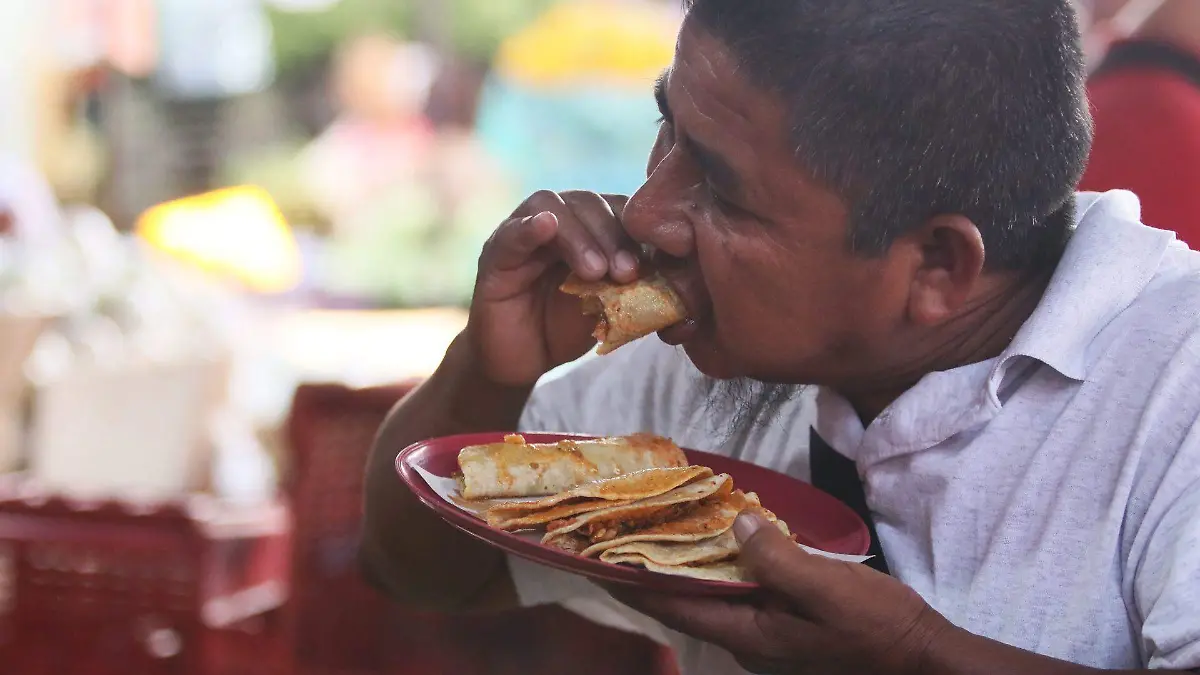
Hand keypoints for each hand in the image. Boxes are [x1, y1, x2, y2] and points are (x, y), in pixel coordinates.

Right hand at [467, 190, 640, 385]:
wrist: (523, 360)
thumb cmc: (568, 327)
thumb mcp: (612, 304)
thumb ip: (639, 285)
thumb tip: (683, 279)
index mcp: (589, 225)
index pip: (617, 207)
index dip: (637, 231)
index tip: (655, 265)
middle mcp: (557, 219)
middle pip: (588, 202)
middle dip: (612, 235)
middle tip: (627, 272)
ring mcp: (523, 231)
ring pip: (553, 207)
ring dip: (579, 236)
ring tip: (596, 272)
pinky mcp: (495, 254)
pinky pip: (512, 232)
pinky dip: (530, 226)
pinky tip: (546, 226)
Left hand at [608, 513, 952, 674]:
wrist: (922, 661)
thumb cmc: (877, 629)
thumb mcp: (827, 587)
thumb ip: (777, 557)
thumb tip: (737, 522)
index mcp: (749, 634)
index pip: (675, 605)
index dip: (633, 583)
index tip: (596, 560)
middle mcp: (749, 640)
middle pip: (688, 601)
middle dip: (652, 571)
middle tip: (623, 534)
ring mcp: (769, 637)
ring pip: (714, 597)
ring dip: (686, 566)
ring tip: (661, 530)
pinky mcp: (788, 628)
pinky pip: (743, 594)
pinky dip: (724, 568)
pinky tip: (725, 542)